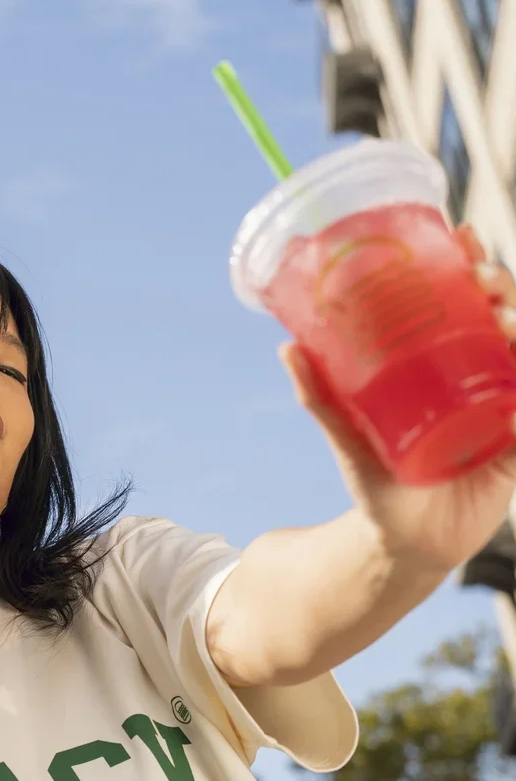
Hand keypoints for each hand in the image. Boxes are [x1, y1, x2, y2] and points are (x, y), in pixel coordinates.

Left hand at [280, 224, 515, 572]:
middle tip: (481, 280)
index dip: (472, 265)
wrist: (399, 543)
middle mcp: (482, 380)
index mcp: (447, 366)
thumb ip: (321, 398)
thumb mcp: (348, 436)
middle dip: (502, 290)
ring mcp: (504, 413)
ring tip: (501, 321)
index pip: (468, 303)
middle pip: (506, 319)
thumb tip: (287, 348)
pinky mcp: (515, 452)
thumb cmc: (377, 482)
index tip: (461, 237)